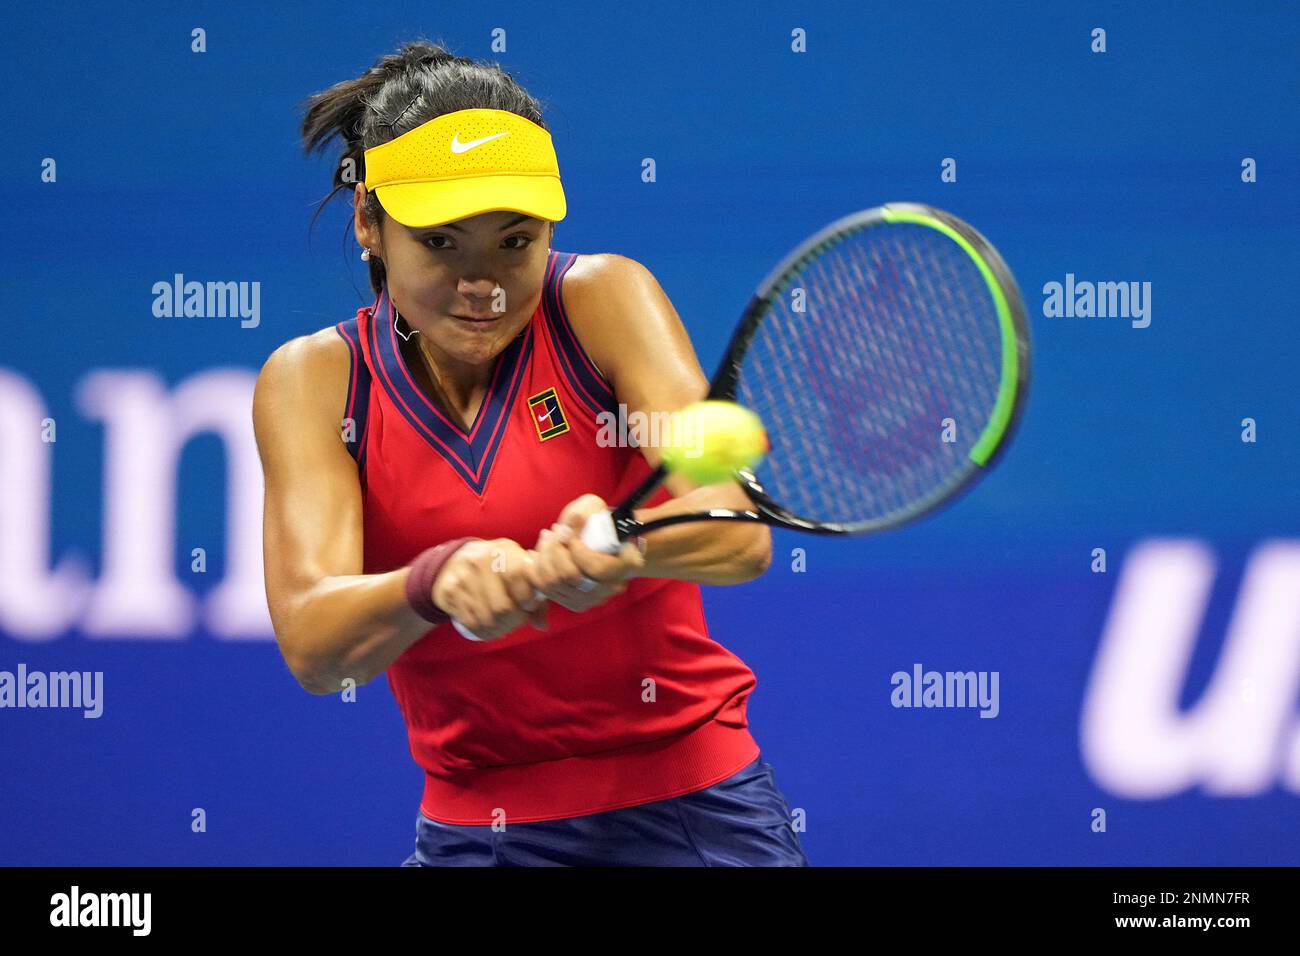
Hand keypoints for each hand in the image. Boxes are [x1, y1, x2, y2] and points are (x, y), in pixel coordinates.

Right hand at [432, 538, 548, 640]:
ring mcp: (462, 576)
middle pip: (502, 606)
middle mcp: (480, 560)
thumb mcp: (517, 569)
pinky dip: (485, 632)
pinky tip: (491, 628)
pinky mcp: (450, 592)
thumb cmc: (497, 569)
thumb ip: (535, 594)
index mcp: (503, 550)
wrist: (454, 561)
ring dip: (500, 629)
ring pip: (486, 619)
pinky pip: (471, 624)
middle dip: (514, 620)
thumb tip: (542, 625)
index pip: (517, 576)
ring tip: (505, 625)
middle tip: (518, 620)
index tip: (529, 606)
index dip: (527, 597)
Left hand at [531, 494, 645, 612]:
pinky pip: (547, 591)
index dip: (575, 549)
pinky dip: (536, 571)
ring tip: (545, 539)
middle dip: (554, 551)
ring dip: (543, 559)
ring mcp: (594, 599)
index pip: (596, 567)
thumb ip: (584, 513)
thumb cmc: (600, 521)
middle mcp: (612, 587)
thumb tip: (570, 523)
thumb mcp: (595, 508)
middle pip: (571, 577)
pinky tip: (537, 555)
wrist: (604, 540)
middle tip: (551, 532)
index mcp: (627, 564)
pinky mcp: (576, 603)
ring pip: (555, 585)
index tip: (566, 531)